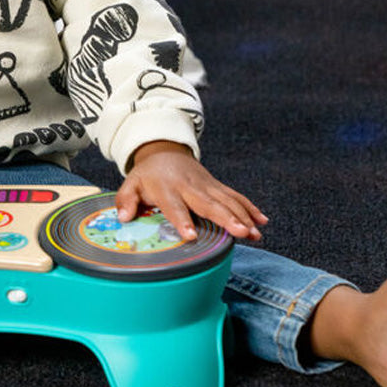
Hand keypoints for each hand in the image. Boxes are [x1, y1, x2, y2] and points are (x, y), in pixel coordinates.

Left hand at [115, 141, 266, 242]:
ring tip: (255, 233)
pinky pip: (235, 196)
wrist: (165, 151)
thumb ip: (126, 200)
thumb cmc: (147, 174)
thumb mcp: (131, 183)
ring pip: (227, 200)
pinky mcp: (216, 186)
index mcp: (167, 188)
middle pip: (209, 204)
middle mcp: (189, 186)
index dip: (182, 220)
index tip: (190, 235)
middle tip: (241, 232)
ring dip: (243, 216)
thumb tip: (124, 218)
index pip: (175, 206)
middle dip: (226, 218)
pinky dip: (249, 207)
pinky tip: (261, 221)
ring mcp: (206, 185)